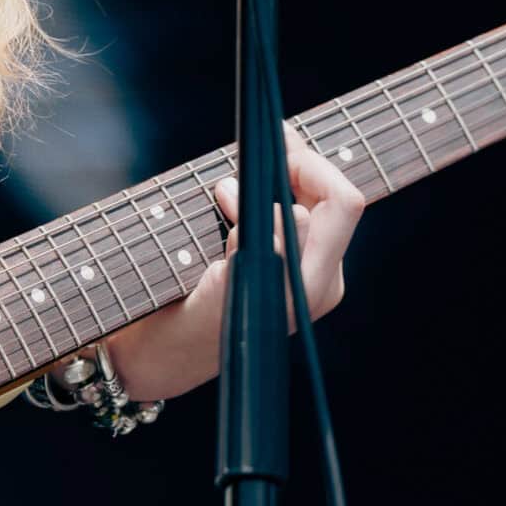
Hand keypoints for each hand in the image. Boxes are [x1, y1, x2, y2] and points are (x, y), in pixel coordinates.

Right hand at [106, 129, 366, 400]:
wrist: (163, 360)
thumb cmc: (180, 330)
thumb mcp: (212, 292)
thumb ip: (251, 256)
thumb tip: (291, 213)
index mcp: (307, 287)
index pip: (341, 205)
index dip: (309, 165)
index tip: (267, 145)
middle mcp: (319, 282)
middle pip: (336, 199)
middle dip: (298, 165)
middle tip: (256, 145)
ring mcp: (309, 280)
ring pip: (317, 205)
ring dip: (279, 180)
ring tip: (226, 187)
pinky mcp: (291, 274)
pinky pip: (298, 219)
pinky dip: (269, 196)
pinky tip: (232, 201)